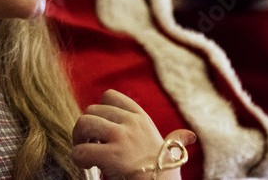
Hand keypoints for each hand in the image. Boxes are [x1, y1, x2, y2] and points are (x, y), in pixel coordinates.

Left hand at [72, 90, 194, 179]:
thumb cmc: (166, 175)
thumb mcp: (171, 151)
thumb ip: (174, 138)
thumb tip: (189, 135)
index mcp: (141, 118)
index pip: (110, 96)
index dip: (99, 111)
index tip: (101, 129)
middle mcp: (131, 123)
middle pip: (91, 109)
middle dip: (85, 128)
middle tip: (90, 144)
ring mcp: (122, 138)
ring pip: (83, 123)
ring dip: (78, 139)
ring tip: (86, 153)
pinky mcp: (112, 156)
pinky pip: (81, 151)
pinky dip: (78, 159)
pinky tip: (88, 167)